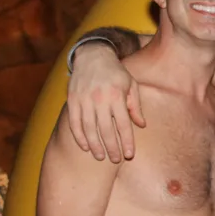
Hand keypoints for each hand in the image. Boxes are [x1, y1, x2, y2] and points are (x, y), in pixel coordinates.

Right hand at [66, 42, 145, 162]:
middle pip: (106, 130)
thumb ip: (136, 106)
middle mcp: (100, 99)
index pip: (123, 125)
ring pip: (88, 129)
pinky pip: (74, 123)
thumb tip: (142, 125)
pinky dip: (79, 137)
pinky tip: (85, 147)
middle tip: (115, 160)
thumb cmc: (116, 73)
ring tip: (101, 157)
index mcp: (117, 96)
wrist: (93, 55)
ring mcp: (84, 100)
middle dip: (111, 148)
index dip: (126, 142)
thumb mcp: (131, 85)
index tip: (129, 155)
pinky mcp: (72, 100)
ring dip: (95, 145)